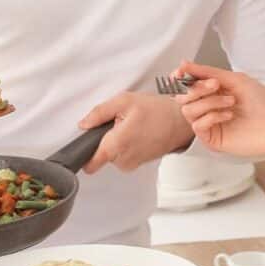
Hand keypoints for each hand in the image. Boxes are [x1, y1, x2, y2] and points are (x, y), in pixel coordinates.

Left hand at [78, 92, 192, 173]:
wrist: (181, 121)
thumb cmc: (156, 110)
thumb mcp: (124, 101)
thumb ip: (99, 112)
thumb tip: (83, 124)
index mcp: (116, 145)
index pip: (90, 164)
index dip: (84, 154)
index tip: (86, 144)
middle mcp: (123, 159)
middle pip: (100, 155)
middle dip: (105, 139)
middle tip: (119, 124)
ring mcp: (132, 163)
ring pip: (112, 156)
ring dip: (117, 142)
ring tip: (131, 126)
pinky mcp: (139, 163)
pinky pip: (124, 156)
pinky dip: (127, 145)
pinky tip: (138, 133)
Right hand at [175, 61, 264, 158]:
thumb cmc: (264, 103)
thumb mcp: (235, 80)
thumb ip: (208, 72)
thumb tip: (184, 64)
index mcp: (213, 92)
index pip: (188, 84)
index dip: (182, 77)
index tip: (180, 72)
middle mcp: (208, 107)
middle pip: (183, 97)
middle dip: (197, 88)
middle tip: (215, 85)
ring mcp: (209, 123)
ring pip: (188, 110)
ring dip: (209, 102)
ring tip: (230, 102)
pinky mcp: (212, 138)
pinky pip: (197, 125)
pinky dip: (211, 116)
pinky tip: (228, 115)